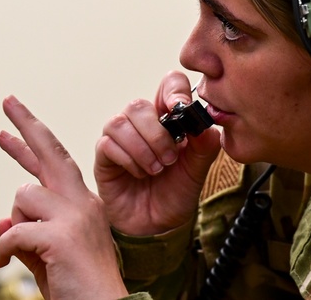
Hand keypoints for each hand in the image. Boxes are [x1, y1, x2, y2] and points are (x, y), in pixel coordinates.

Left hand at [0, 95, 127, 299]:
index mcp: (82, 205)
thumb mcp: (46, 257)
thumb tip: (1, 223)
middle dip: (26, 124)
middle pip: (51, 152)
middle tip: (7, 99)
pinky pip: (13, 230)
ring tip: (29, 252)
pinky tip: (5, 263)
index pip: (54, 164)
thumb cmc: (78, 288)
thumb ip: (26, 236)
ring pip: (23, 196)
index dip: (30, 143)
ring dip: (17, 225)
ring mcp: (74, 216)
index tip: (10, 125)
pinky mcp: (61, 235)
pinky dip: (3, 250)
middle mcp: (82, 202)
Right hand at [93, 71, 220, 235]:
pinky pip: (108, 144)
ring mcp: (119, 138)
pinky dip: (128, 159)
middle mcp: (140, 125)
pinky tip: (139, 174)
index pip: (167, 85)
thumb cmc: (174, 194)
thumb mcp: (197, 172)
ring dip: (142, 148)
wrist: (157, 226)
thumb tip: (207, 126)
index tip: (179, 108)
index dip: (172, 90)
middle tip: (170, 158)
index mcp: (167, 120)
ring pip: (120, 122)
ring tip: (155, 169)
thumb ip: (205, 148)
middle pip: (138, 105)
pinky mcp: (104, 156)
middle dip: (157, 133)